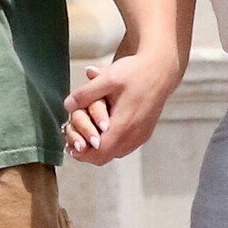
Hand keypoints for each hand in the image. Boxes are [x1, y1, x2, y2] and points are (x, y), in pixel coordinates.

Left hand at [63, 47, 178, 164]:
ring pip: (114, 153)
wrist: (161, 69)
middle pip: (105, 157)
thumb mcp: (107, 79)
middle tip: (74, 142)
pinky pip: (124, 146)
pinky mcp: (144, 133)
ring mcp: (140, 136)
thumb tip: (67, 105)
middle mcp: (133, 136)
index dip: (81, 153)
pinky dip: (111, 143)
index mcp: (124, 126)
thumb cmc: (135, 72)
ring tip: (86, 135)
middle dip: (88, 152)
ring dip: (100, 148)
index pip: (98, 153)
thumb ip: (85, 94)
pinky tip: (103, 130)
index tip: (70, 145)